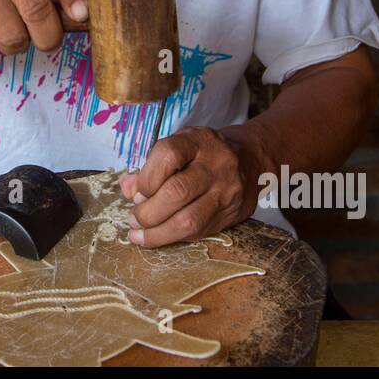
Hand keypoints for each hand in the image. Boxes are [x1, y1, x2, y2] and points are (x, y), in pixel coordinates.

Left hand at [119, 125, 267, 246]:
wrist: (251, 159)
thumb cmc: (204, 152)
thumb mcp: (179, 145)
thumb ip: (152, 166)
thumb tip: (127, 189)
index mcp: (199, 140)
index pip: (168, 155)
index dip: (146, 178)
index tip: (135, 191)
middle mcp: (217, 164)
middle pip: (177, 192)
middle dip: (148, 212)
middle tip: (133, 218)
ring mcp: (227, 191)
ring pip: (189, 220)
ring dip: (157, 233)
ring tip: (139, 234)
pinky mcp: (232, 214)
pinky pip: (199, 232)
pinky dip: (174, 238)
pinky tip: (159, 237)